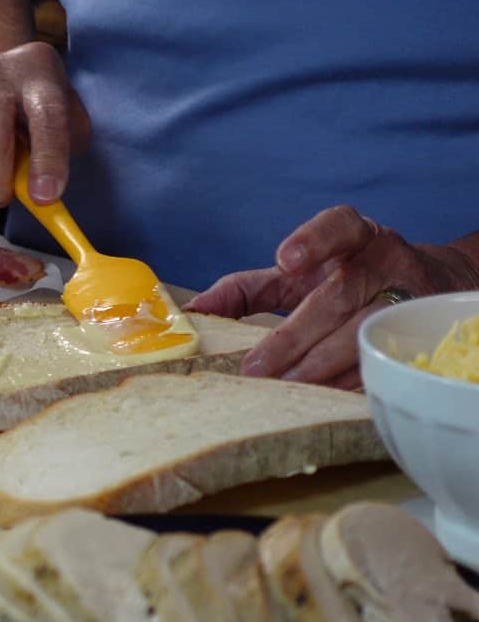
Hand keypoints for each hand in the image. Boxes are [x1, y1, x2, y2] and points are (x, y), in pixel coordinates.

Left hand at [185, 205, 478, 388]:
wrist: (431, 286)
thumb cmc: (344, 282)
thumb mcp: (298, 278)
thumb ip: (245, 290)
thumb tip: (191, 312)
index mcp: (354, 237)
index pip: (339, 226)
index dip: (314, 240)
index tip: (284, 260)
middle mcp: (385, 260)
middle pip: (337, 297)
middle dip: (292, 337)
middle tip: (255, 369)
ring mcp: (412, 296)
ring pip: (362, 332)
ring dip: (320, 364)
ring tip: (283, 388)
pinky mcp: (424, 333)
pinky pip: (385, 360)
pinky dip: (351, 380)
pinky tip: (323, 395)